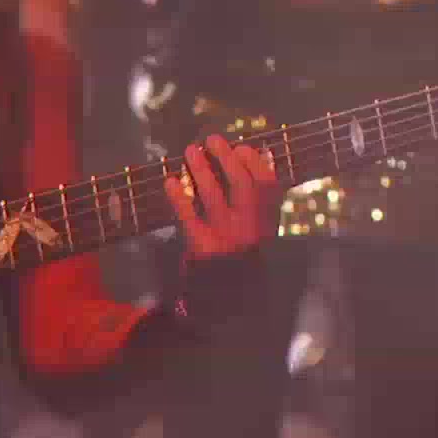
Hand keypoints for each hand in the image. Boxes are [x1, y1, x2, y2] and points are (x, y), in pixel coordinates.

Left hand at [163, 136, 283, 261]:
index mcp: (267, 221)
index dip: (254, 161)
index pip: (267, 184)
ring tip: (191, 151)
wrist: (229, 298)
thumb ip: (263, 199)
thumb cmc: (242, 256)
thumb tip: (263, 154)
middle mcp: (250, 227)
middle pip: (240, 184)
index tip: (240, 147)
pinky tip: (171, 181)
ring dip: (200, 169)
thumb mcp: (261, 230)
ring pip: (213, 196)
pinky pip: (188, 217)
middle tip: (212, 139)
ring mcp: (225, 237)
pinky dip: (178, 197)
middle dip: (226, 157)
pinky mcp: (201, 247)